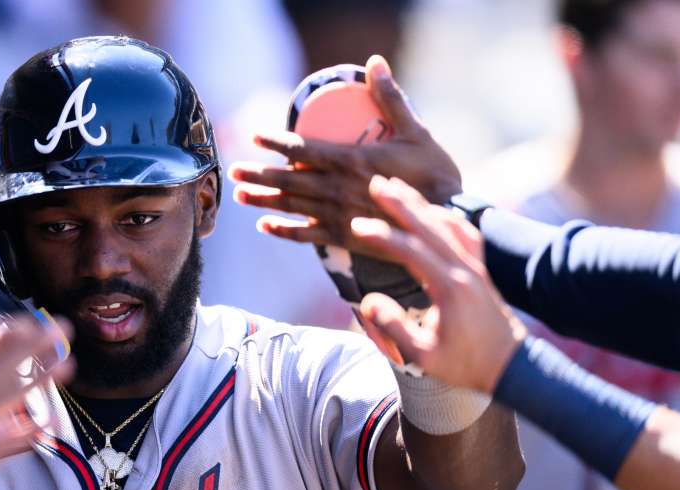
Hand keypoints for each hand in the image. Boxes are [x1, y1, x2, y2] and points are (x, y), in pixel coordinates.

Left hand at [228, 56, 461, 252]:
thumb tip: (375, 62)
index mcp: (350, 160)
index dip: (275, 142)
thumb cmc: (434, 174)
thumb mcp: (415, 131)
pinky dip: (284, 232)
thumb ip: (391, 98)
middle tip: (233, 171)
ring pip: (291, 207)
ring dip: (263, 201)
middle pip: (287, 180)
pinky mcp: (344, 237)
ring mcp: (338, 215)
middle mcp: (336, 188)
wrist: (445, 221)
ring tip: (240, 196)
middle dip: (258, 175)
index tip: (254, 137)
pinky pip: (307, 235)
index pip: (300, 149)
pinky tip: (265, 227)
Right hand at [351, 176, 525, 392]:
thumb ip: (394, 327)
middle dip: (401, 203)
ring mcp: (476, 267)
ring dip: (422, 204)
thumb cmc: (467, 365)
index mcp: (449, 288)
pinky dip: (447, 216)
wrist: (512, 366)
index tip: (357, 226)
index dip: (382, 236)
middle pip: (429, 226)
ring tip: (399, 187)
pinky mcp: (481, 269)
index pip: (410, 252)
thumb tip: (368, 302)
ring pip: (447, 224)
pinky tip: (434, 211)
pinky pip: (465, 232)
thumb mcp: (424, 356)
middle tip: (377, 183)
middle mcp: (465, 270)